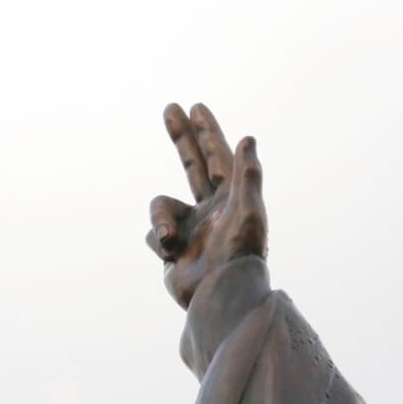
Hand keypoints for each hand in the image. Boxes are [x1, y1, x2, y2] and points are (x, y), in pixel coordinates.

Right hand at [147, 103, 267, 308]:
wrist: (219, 296)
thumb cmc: (239, 255)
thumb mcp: (248, 212)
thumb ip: (247, 175)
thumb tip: (248, 138)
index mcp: (232, 199)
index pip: (218, 156)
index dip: (208, 132)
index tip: (196, 107)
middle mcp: (211, 210)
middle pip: (192, 164)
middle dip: (182, 137)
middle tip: (170, 108)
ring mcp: (192, 227)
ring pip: (161, 206)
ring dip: (160, 219)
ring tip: (172, 240)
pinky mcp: (174, 248)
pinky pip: (154, 234)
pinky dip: (159, 241)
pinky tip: (173, 257)